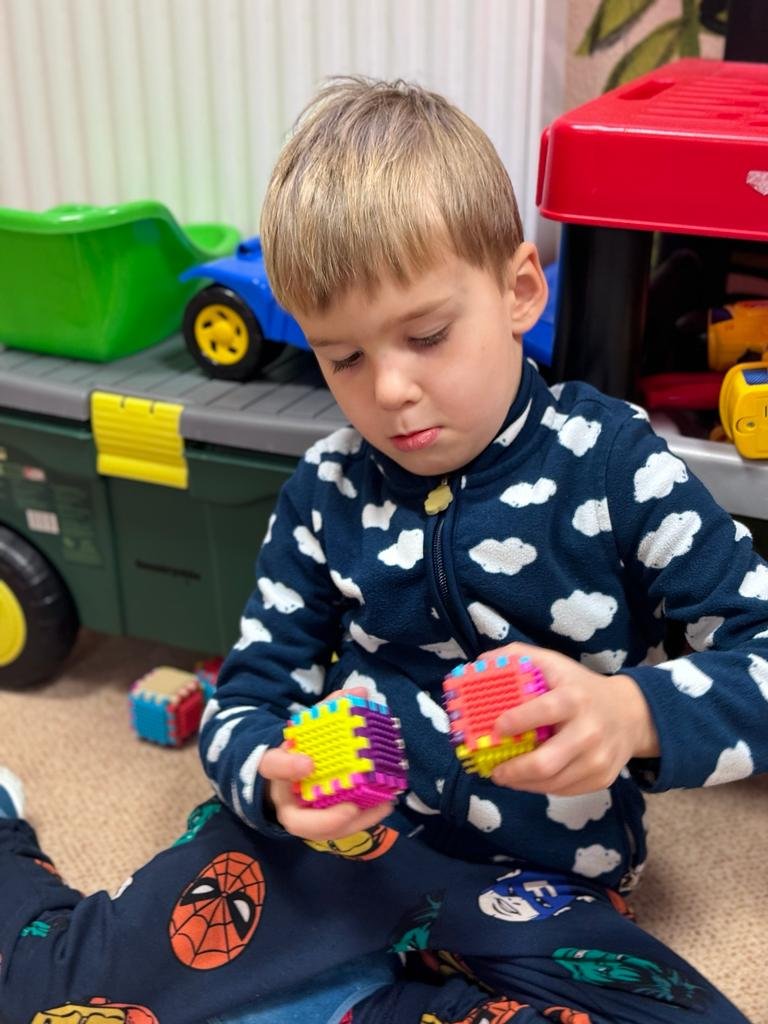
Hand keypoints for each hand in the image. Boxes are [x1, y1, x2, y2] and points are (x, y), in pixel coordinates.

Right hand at [259, 687, 395, 841]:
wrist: (283, 771)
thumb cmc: (300, 745)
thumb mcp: (310, 724)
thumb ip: (330, 708)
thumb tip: (360, 692)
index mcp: (275, 767)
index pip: (271, 767)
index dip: (287, 767)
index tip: (308, 763)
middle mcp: (285, 798)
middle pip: (296, 821)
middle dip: (324, 820)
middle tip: (351, 809)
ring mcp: (300, 815)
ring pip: (321, 833)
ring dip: (352, 824)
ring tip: (382, 806)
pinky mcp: (317, 824)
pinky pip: (337, 830)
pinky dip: (361, 821)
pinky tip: (384, 805)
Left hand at [488, 642, 658, 796]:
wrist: (630, 714)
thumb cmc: (580, 687)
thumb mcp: (554, 664)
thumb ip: (518, 657)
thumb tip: (479, 663)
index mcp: (574, 699)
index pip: (544, 711)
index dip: (517, 721)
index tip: (496, 729)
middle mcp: (589, 731)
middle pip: (546, 762)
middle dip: (513, 770)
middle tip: (494, 770)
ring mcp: (598, 759)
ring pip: (552, 783)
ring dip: (523, 783)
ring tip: (505, 776)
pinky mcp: (602, 779)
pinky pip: (565, 790)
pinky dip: (541, 788)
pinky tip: (528, 780)